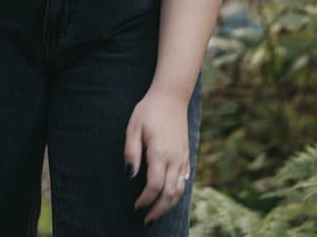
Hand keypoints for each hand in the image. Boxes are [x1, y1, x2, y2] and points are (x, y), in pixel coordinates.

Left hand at [124, 85, 191, 223]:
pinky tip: (168, 198)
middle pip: (170, 193)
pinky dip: (177, 193)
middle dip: (158, 210)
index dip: (145, 200)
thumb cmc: (149, 111)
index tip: (136, 206)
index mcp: (160, 152)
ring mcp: (183, 158)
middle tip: (146, 220)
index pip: (155, 186)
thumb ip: (131, 151)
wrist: (171, 97)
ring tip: (156, 214)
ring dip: (169, 205)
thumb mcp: (133, 127)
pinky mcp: (186, 156)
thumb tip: (129, 174)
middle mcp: (175, 158)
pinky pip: (185, 180)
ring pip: (180, 190)